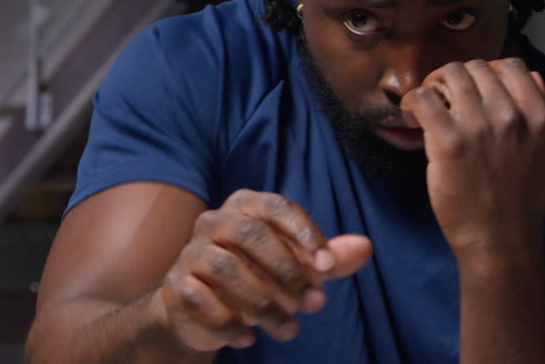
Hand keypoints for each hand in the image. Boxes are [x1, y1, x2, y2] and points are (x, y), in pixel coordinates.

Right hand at [155, 189, 371, 350]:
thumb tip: (365, 247)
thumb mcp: (296, 268)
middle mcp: (214, 221)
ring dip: (263, 304)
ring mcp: (192, 252)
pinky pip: (201, 299)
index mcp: (245, 206)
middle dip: (285, 270)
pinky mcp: (178, 284)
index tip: (328, 269)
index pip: (277, 206)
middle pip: (250, 233)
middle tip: (308, 303)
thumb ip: (329, 258)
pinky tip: (249, 339)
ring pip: (226, 268)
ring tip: (287, 329)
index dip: (304, 234)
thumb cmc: (257, 277)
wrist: (202, 308)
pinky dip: (229, 323)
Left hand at [400, 58, 544, 260]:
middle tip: (444, 98)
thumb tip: (533, 77)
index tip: (474, 90)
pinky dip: (413, 102)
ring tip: (430, 108)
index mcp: (540, 117)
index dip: (489, 72)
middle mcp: (512, 116)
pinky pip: (423, 98)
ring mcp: (479, 127)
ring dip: (434, 86)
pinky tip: (413, 119)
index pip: (513, 65)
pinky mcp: (448, 142)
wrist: (501, 240)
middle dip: (456, 79)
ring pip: (449, 75)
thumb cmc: (523, 201)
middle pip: (475, 68)